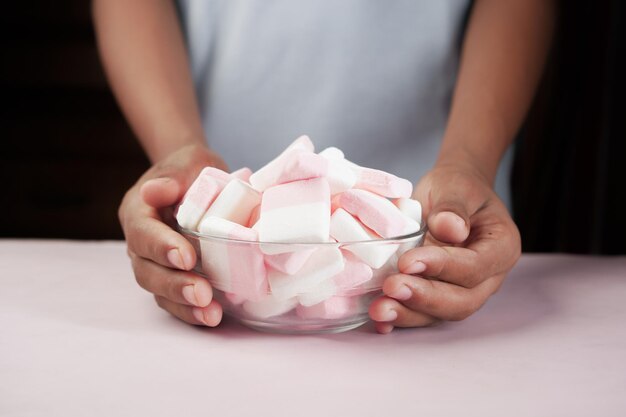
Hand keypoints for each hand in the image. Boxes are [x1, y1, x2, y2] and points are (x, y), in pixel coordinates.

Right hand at [119, 144, 227, 326]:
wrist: (196, 180)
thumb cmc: (191, 170)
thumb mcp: (186, 163)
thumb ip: (172, 176)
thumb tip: (153, 191)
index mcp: (138, 212)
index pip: (143, 232)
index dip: (162, 247)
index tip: (186, 257)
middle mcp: (140, 242)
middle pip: (147, 270)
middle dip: (174, 284)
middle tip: (202, 293)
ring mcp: (154, 263)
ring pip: (159, 290)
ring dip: (183, 305)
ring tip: (210, 314)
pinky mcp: (172, 277)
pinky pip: (175, 299)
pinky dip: (191, 311)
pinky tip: (212, 316)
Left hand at [368, 164, 520, 332]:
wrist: (451, 194)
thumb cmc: (457, 188)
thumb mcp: (456, 186)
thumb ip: (453, 207)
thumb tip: (450, 229)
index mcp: (500, 248)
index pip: (475, 267)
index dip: (442, 267)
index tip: (409, 261)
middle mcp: (487, 278)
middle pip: (462, 301)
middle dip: (424, 298)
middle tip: (391, 288)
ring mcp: (463, 291)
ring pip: (441, 313)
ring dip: (409, 314)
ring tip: (379, 309)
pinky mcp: (438, 296)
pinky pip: (423, 314)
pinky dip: (401, 319)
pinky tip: (379, 322)